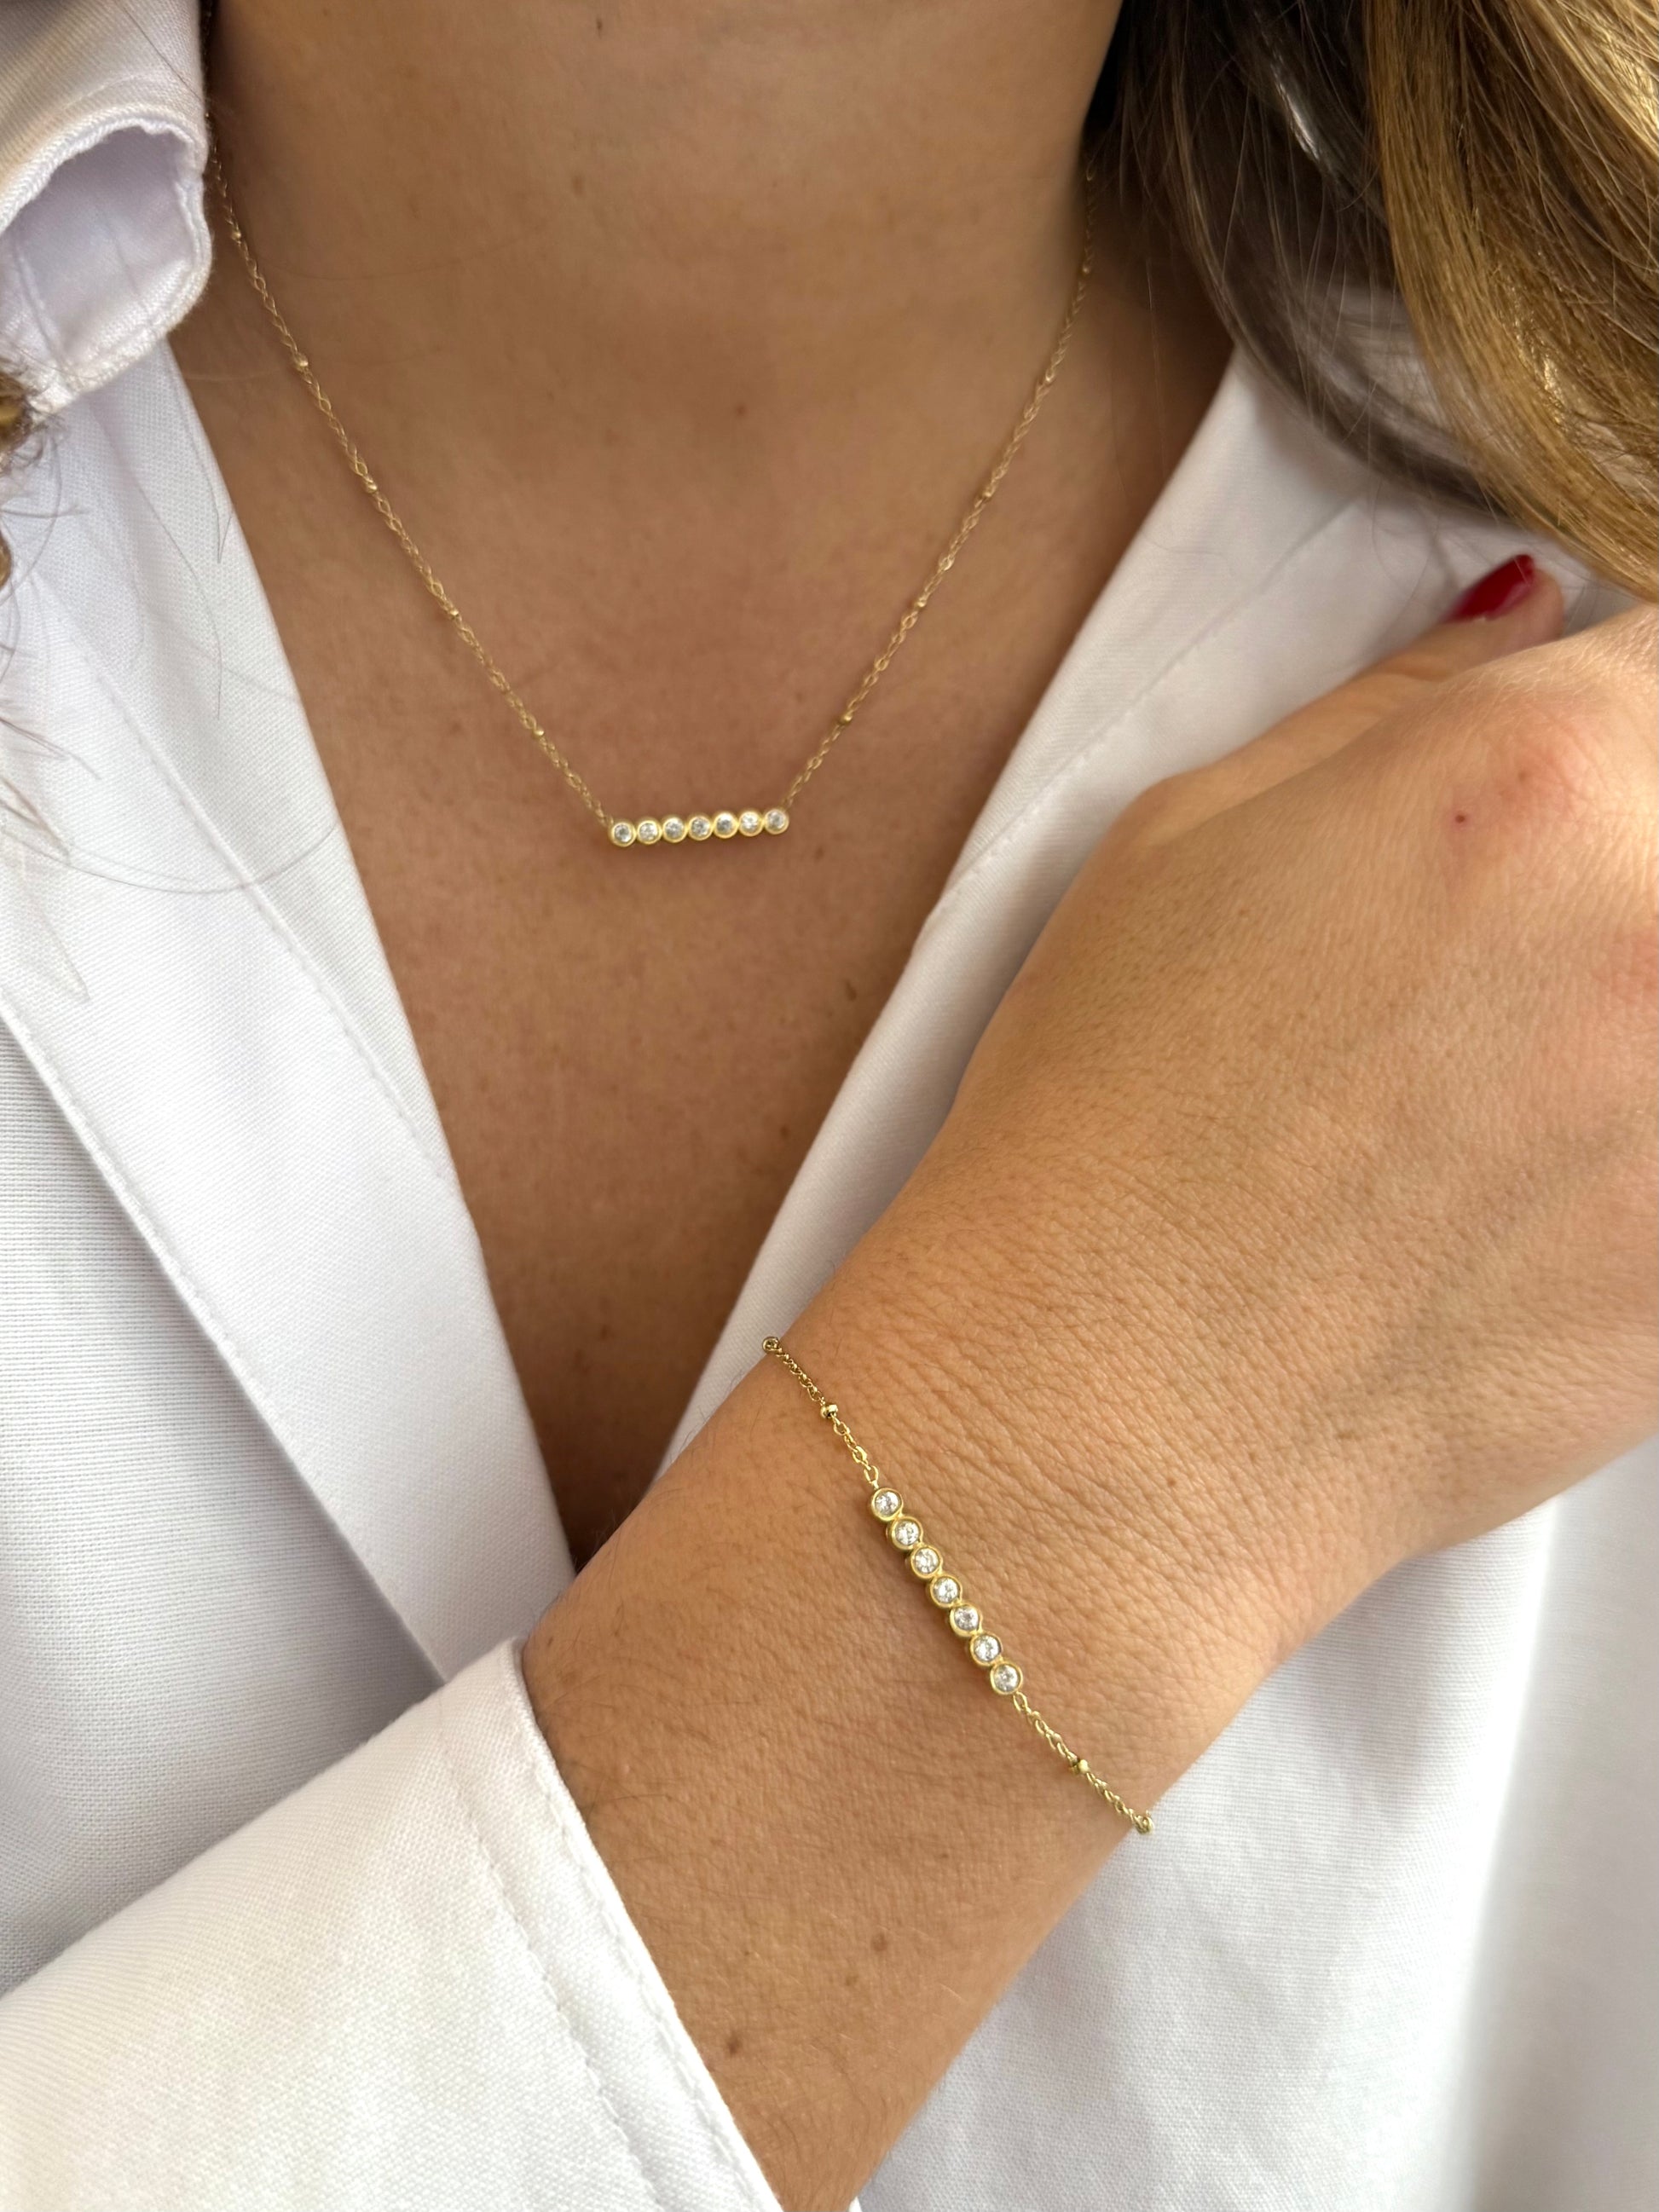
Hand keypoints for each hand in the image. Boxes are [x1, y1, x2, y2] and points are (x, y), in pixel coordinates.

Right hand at [907, 566, 1657, 1655]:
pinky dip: (1644, 1142)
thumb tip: (1530, 615)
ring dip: (1635, 1007)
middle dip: (1636, 857)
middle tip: (1522, 959)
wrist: (1111, 1399)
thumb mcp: (1191, 840)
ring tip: (1520, 1080)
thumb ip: (1400, 705)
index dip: (1633, 707)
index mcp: (1535, 776)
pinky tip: (1547, 1180)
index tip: (1590, 770)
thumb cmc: (1113, 1111)